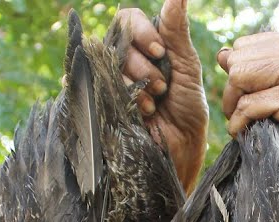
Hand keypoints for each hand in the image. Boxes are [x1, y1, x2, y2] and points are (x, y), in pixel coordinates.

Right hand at [118, 0, 207, 191]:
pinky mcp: (100, 98)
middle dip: (141, 64)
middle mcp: (125, 56)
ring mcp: (110, 77)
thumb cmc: (187, 107)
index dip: (141, 31)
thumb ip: (177, 31)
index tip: (159, 51)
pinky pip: (91, 83)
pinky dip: (115, 93)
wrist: (180, 146)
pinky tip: (135, 107)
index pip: (128, 19)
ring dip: (134, 83)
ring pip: (106, 63)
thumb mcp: (187, 66)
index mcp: (145, 44)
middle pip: (116, 40)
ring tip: (153, 103)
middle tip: (161, 86)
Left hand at [217, 30, 278, 179]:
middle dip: (233, 91)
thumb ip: (260, 65)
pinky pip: (247, 105)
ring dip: (233, 106)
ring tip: (244, 121)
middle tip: (242, 112)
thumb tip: (222, 55)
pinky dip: (239, 123)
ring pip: (239, 78)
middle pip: (239, 61)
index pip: (245, 46)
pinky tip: (244, 132)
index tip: (248, 96)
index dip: (238, 74)